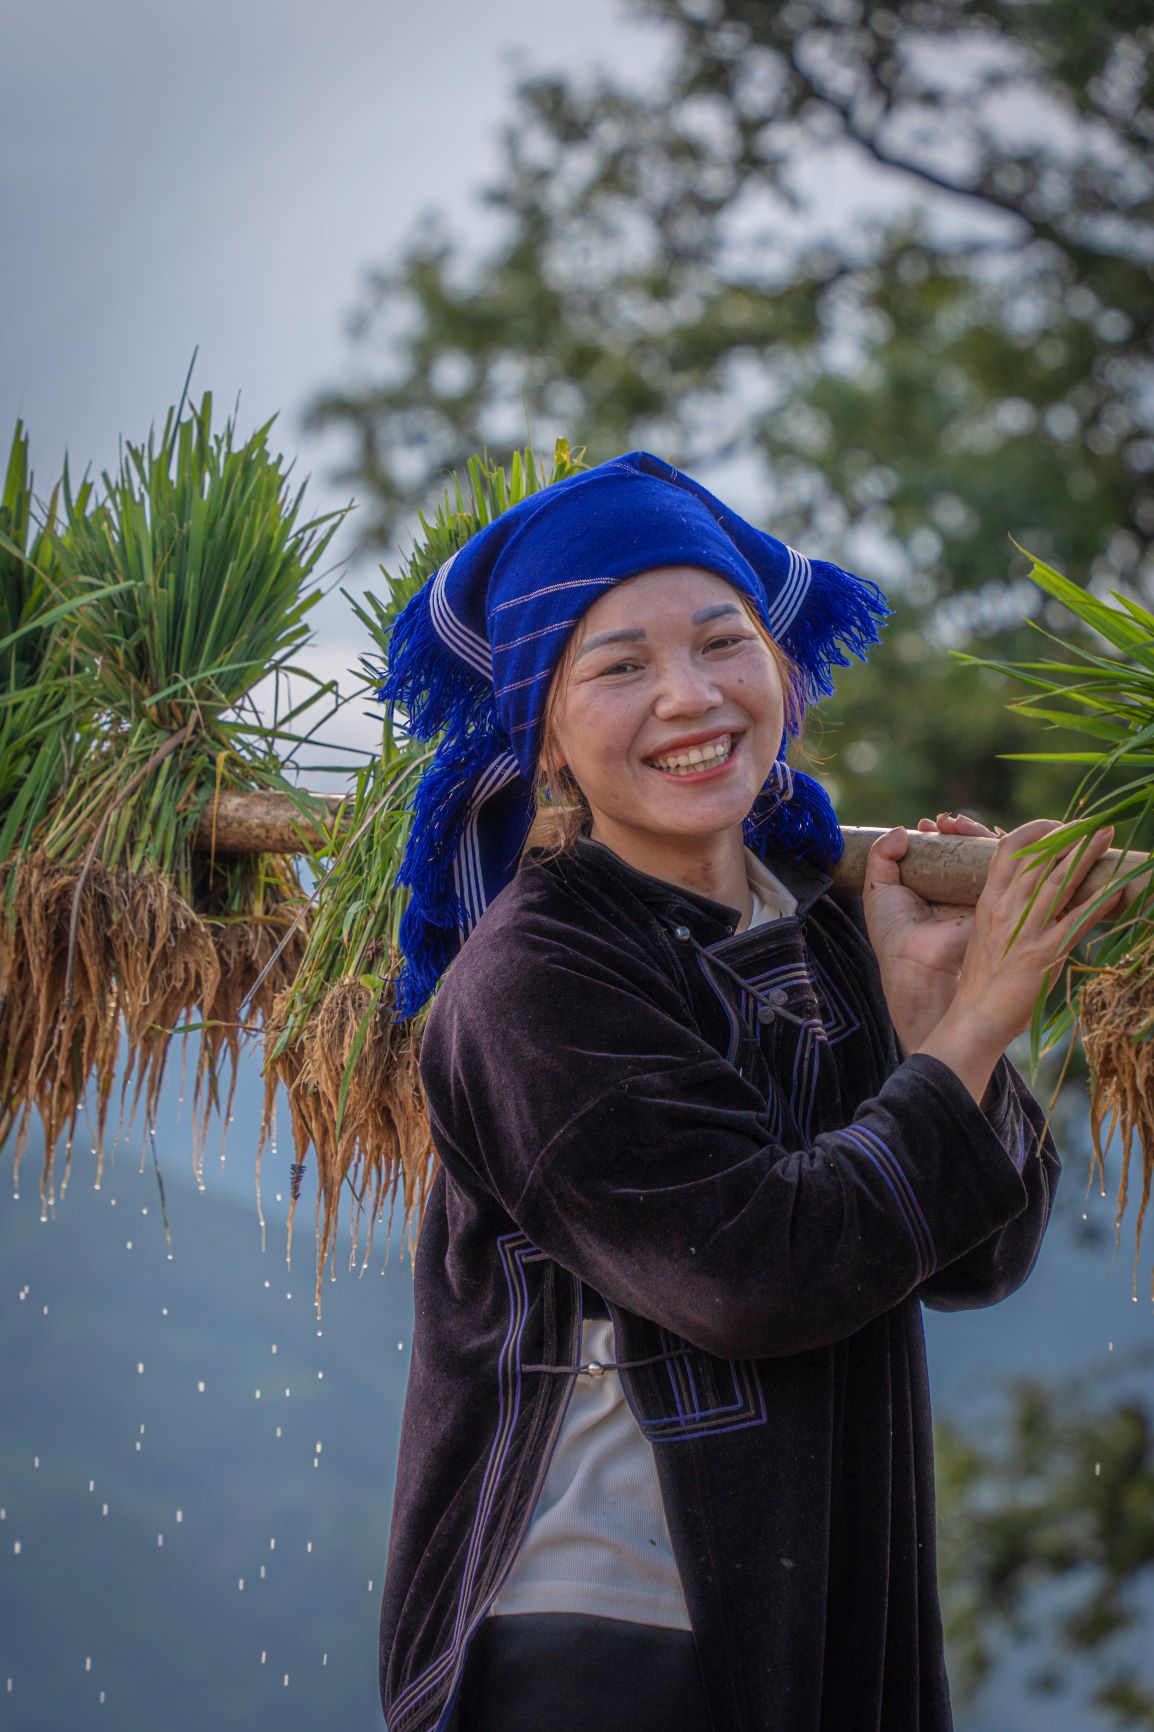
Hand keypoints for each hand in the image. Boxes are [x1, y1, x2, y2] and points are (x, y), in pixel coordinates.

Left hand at [862, 811, 1000, 1053]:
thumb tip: (901, 830)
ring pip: (983, 856)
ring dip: (975, 835)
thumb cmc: (893, 932)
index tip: (927, 824)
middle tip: (946, 822)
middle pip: (965, 851)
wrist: (914, 962)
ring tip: (958, 824)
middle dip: (958, 831)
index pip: (942, 854)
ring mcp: (974, 896)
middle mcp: (955, 892)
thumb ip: (882, 857)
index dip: (937, 835)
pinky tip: (985, 836)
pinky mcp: (992, 901)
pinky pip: (1003, 870)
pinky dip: (998, 849)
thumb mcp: (878, 890)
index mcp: (931, 889)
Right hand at [946, 818, 1121, 1047]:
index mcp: (989, 901)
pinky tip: (1117, 888)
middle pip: (1038, 858)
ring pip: (1059, 880)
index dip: (1033, 831)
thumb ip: (1008, 912)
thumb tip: (1037, 898)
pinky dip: (1100, 901)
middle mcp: (1005, 908)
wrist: (975, 1015)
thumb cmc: (982, 979)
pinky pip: (1077, 920)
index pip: (1007, 851)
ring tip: (1107, 835)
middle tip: (1093, 823)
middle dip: (1069, 835)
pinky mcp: (1044, 953)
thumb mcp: (987, 934)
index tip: (1056, 825)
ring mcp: (1025, 929)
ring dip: (1086, 854)